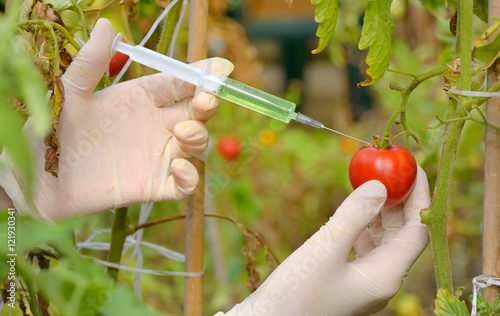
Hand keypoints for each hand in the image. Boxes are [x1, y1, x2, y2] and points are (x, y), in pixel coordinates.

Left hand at [0, 18, 232, 219]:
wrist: (42, 178)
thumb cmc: (55, 131)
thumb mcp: (72, 93)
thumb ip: (91, 61)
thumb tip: (106, 24)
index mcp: (142, 99)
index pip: (180, 83)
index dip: (201, 74)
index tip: (220, 67)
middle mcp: (156, 125)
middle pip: (196, 112)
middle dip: (208, 104)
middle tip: (207, 99)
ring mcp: (158, 156)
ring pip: (196, 144)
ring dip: (198, 136)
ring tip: (182, 132)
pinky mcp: (155, 186)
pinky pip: (185, 184)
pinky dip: (189, 176)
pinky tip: (176, 167)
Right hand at [218, 166, 429, 315]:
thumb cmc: (295, 293)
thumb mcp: (324, 249)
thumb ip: (354, 215)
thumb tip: (379, 185)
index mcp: (385, 277)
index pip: (416, 232)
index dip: (419, 199)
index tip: (414, 169)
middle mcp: (381, 281)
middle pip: (402, 235)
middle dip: (401, 202)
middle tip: (395, 171)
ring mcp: (365, 282)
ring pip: (383, 241)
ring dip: (382, 212)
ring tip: (377, 183)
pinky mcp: (348, 281)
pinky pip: (365, 248)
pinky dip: (364, 225)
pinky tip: (355, 210)